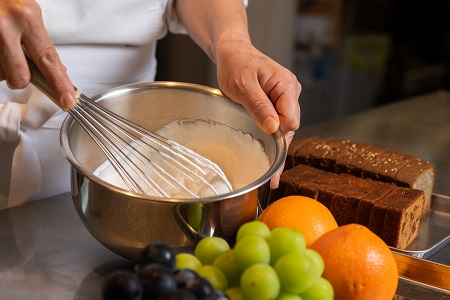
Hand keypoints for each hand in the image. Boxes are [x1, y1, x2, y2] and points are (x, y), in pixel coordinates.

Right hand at [0, 0, 75, 108]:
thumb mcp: (27, 13)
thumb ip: (41, 42)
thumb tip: (58, 72)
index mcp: (26, 17)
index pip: (48, 60)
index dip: (59, 84)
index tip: (67, 99)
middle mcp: (5, 26)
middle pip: (20, 77)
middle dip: (21, 78)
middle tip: (19, 63)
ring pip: (1, 75)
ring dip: (3, 68)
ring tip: (1, 45)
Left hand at [215, 40, 300, 187]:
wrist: (233, 53)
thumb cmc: (236, 64)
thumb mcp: (243, 85)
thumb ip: (259, 106)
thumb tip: (274, 128)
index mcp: (286, 85)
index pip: (291, 119)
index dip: (279, 136)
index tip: (269, 155)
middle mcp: (290, 92)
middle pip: (290, 127)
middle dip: (281, 151)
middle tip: (274, 179)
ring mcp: (284, 98)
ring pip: (284, 128)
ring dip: (277, 147)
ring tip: (273, 176)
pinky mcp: (277, 103)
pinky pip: (278, 123)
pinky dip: (273, 139)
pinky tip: (271, 158)